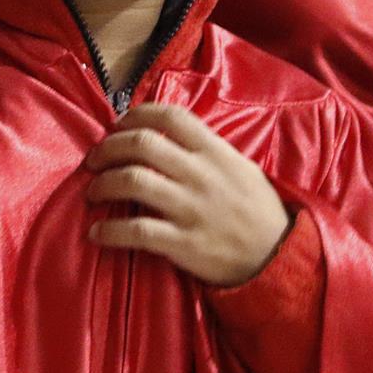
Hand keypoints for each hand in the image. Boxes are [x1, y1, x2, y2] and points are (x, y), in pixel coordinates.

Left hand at [85, 103, 290, 286]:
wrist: (280, 258)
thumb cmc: (255, 210)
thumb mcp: (240, 168)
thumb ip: (205, 150)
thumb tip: (162, 133)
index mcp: (216, 152)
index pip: (171, 116)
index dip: (136, 114)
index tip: (118, 124)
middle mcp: (201, 175)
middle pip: (142, 144)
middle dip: (108, 148)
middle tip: (94, 160)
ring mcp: (191, 209)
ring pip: (133, 181)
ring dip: (102, 184)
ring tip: (92, 191)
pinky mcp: (183, 243)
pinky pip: (136, 231)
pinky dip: (109, 230)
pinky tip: (97, 232)